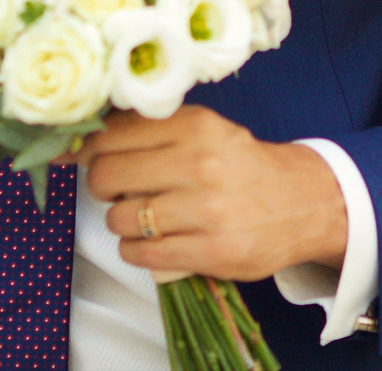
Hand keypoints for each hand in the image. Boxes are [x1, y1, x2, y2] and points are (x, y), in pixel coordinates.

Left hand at [79, 106, 347, 281]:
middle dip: (101, 187)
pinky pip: (141, 254)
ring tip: (141, 219)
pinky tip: (151, 243)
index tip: (79, 156)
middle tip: (117, 190)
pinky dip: (135, 251)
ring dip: (120, 222)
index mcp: (195, 125)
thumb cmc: (241, 165)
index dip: (85, 148)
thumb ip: (152, 129)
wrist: (302, 203)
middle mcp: (200, 163)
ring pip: (120, 218)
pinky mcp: (212, 251)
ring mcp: (206, 209)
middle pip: (106, 176)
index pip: (111, 135)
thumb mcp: (205, 130)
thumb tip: (80, 139)